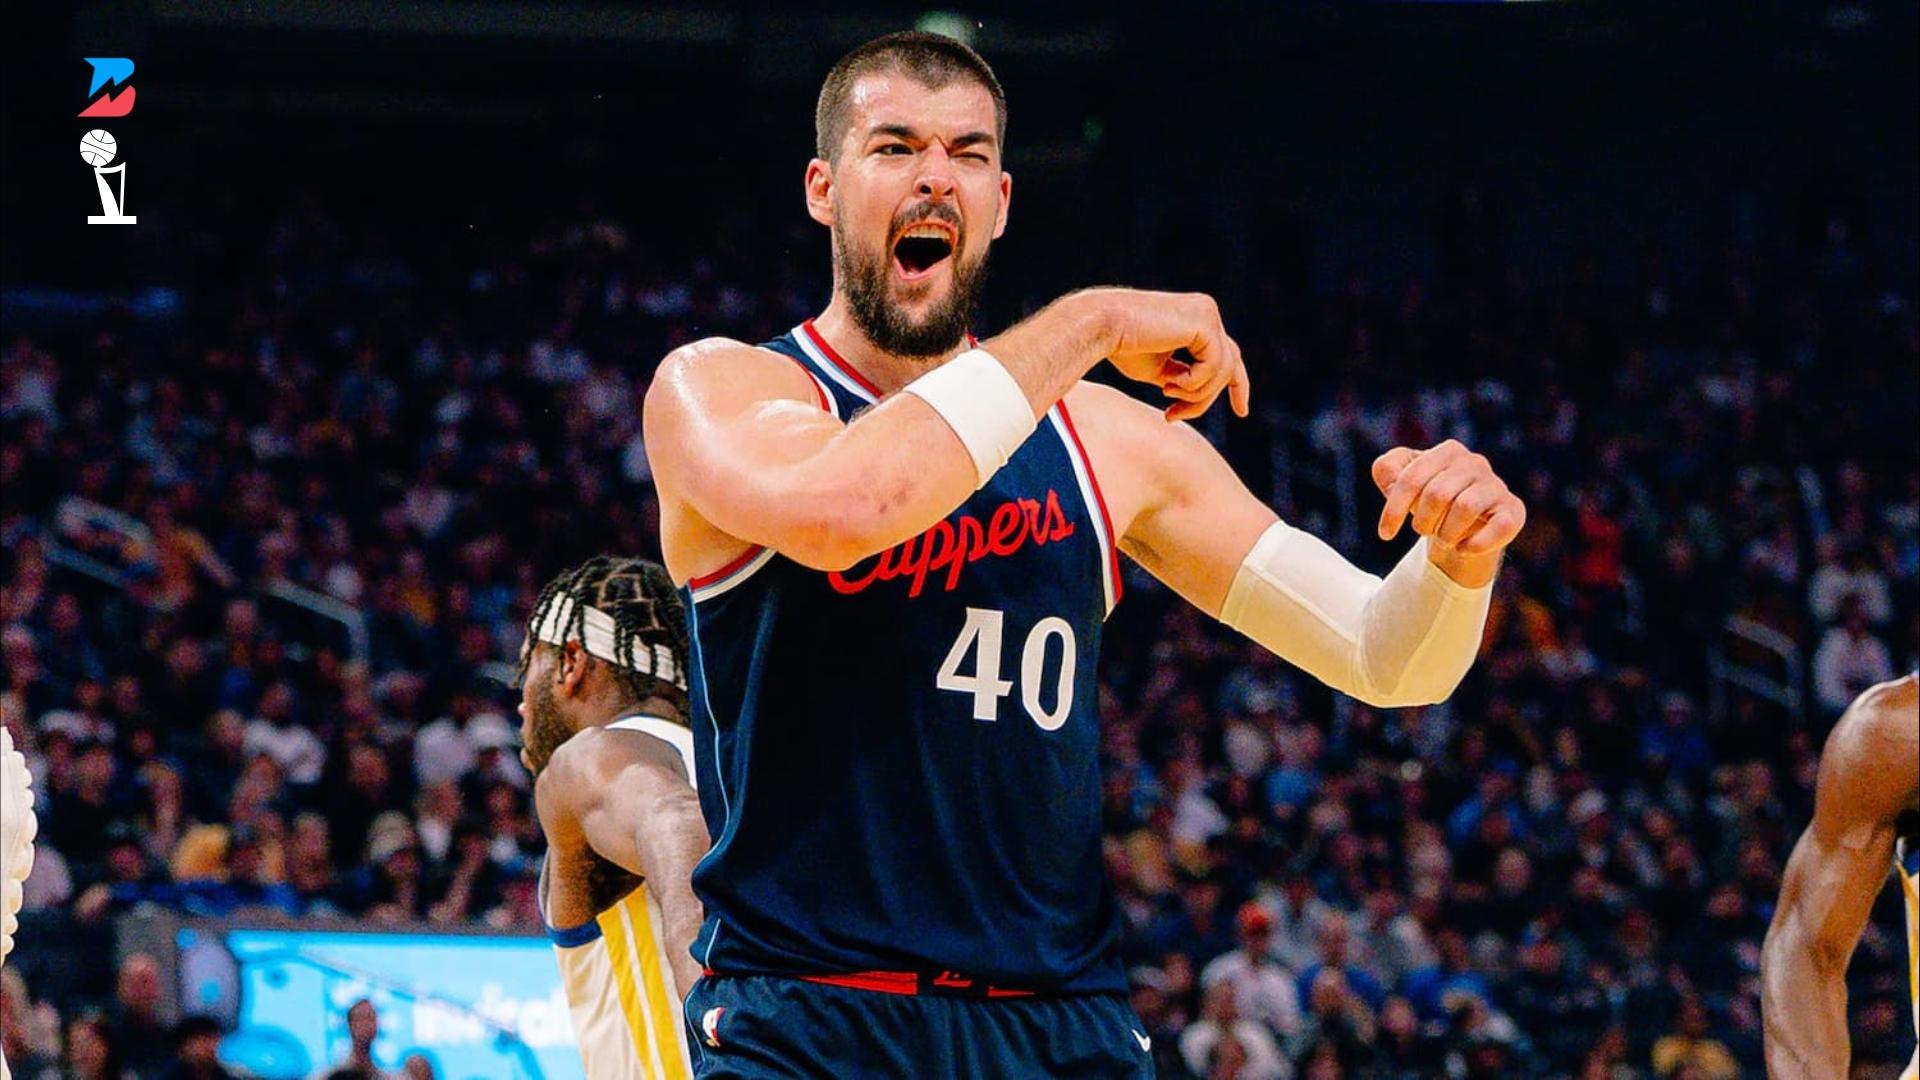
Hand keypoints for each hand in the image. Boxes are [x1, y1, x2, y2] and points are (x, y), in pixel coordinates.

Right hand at [1089, 289, 1249, 421]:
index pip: (1228, 354)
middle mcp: (1207, 311)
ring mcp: (1208, 313)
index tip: (1241, 412)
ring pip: (1223, 370)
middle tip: (1173, 417)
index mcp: (1197, 319)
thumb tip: (1198, 396)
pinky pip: (1214, 365)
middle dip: (1207, 398)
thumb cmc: (1122, 347)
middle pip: (1228, 366)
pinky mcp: (1204, 321)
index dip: (1238, 385)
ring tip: (1165, 393)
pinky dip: (1192, 383)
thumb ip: (1183, 378)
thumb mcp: (1159, 370)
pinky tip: (1167, 382)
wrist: (1102, 327)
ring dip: (1195, 393)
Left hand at [1372, 440, 1525, 577]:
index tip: (1385, 535)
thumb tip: (1389, 474)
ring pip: (1465, 508)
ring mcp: (1496, 486)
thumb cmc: (1427, 502)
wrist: (1462, 530)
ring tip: (1444, 537)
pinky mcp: (1514, 510)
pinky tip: (1463, 548)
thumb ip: (1387, 469)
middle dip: (1423, 522)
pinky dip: (1475, 544)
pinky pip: (1499, 527)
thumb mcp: (1400, 483)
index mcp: (1447, 452)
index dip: (1393, 509)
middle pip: (1437, 494)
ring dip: (1446, 533)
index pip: (1412, 479)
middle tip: (1423, 530)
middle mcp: (1475, 463)